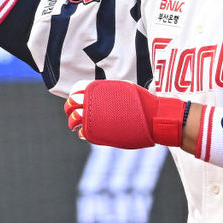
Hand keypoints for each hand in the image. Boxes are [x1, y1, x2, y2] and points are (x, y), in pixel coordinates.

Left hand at [64, 79, 187, 148]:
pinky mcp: (98, 132)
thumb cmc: (142, 103)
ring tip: (75, 125)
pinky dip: (82, 133)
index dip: (74, 95)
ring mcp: (94, 117)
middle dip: (70, 108)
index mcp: (99, 89)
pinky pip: (83, 133)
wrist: (152, 117)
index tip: (77, 100)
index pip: (77, 89)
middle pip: (71, 104)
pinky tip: (85, 134)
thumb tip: (102, 93)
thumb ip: (109, 91)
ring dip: (72, 122)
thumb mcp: (123, 88)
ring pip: (73, 119)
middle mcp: (93, 101)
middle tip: (74, 113)